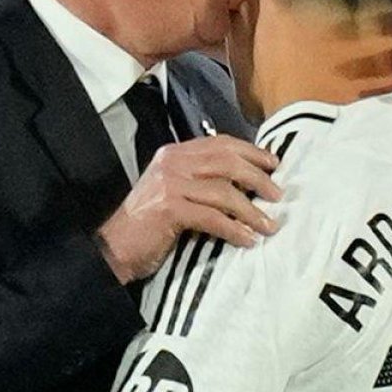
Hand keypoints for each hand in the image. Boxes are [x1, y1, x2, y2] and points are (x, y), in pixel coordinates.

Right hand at [97, 136, 280, 282]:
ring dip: (251, 210)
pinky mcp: (169, 209)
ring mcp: (169, 184)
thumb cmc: (149, 224)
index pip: (220, 144)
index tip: (273, 164)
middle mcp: (172, 163)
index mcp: (175, 154)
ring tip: (269, 225)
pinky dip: (234, 229)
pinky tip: (247, 240)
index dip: (251, 152)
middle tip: (277, 195)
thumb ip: (201, 179)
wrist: (114, 247)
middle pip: (227, 162)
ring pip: (223, 191)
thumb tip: (246, 181)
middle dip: (257, 178)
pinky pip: (212, 217)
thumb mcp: (174, 191)